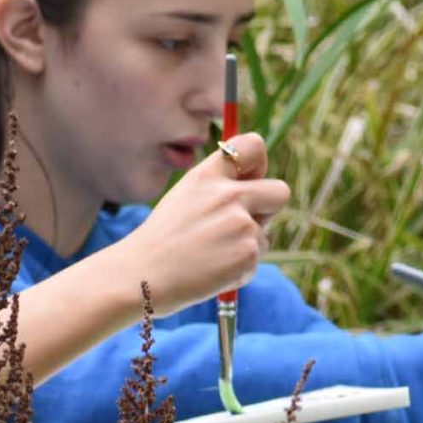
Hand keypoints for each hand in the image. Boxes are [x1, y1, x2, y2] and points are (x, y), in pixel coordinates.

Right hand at [120, 132, 288, 310]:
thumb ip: (217, 189)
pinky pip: (255, 259)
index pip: (253, 145)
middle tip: (242, 224)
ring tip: (210, 255)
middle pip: (279, 191)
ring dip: (246, 245)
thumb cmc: (161, 241)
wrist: (142, 277)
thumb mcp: (184, 198)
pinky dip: (238, 269)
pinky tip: (210, 272)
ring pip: (264, 232)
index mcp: (208, 176)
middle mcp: (228, 195)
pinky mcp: (248, 254)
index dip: (259, 163)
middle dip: (268, 208)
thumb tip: (254, 191)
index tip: (250, 179)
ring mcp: (241, 225)